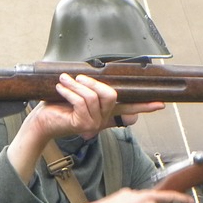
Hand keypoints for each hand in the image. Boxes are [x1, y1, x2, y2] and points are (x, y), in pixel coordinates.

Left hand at [24, 74, 162, 140]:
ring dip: (76, 85)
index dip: (146, 106)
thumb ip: (89, 89)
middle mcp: (103, 120)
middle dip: (93, 82)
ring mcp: (94, 124)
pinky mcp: (82, 125)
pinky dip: (69, 91)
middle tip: (79, 77)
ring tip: (64, 80)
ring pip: (93, 97)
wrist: (41, 122)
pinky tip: (61, 87)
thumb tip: (93, 77)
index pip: (130, 109)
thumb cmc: (57, 106)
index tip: (161, 104)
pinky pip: (81, 102)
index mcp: (105, 113)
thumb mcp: (76, 94)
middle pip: (111, 95)